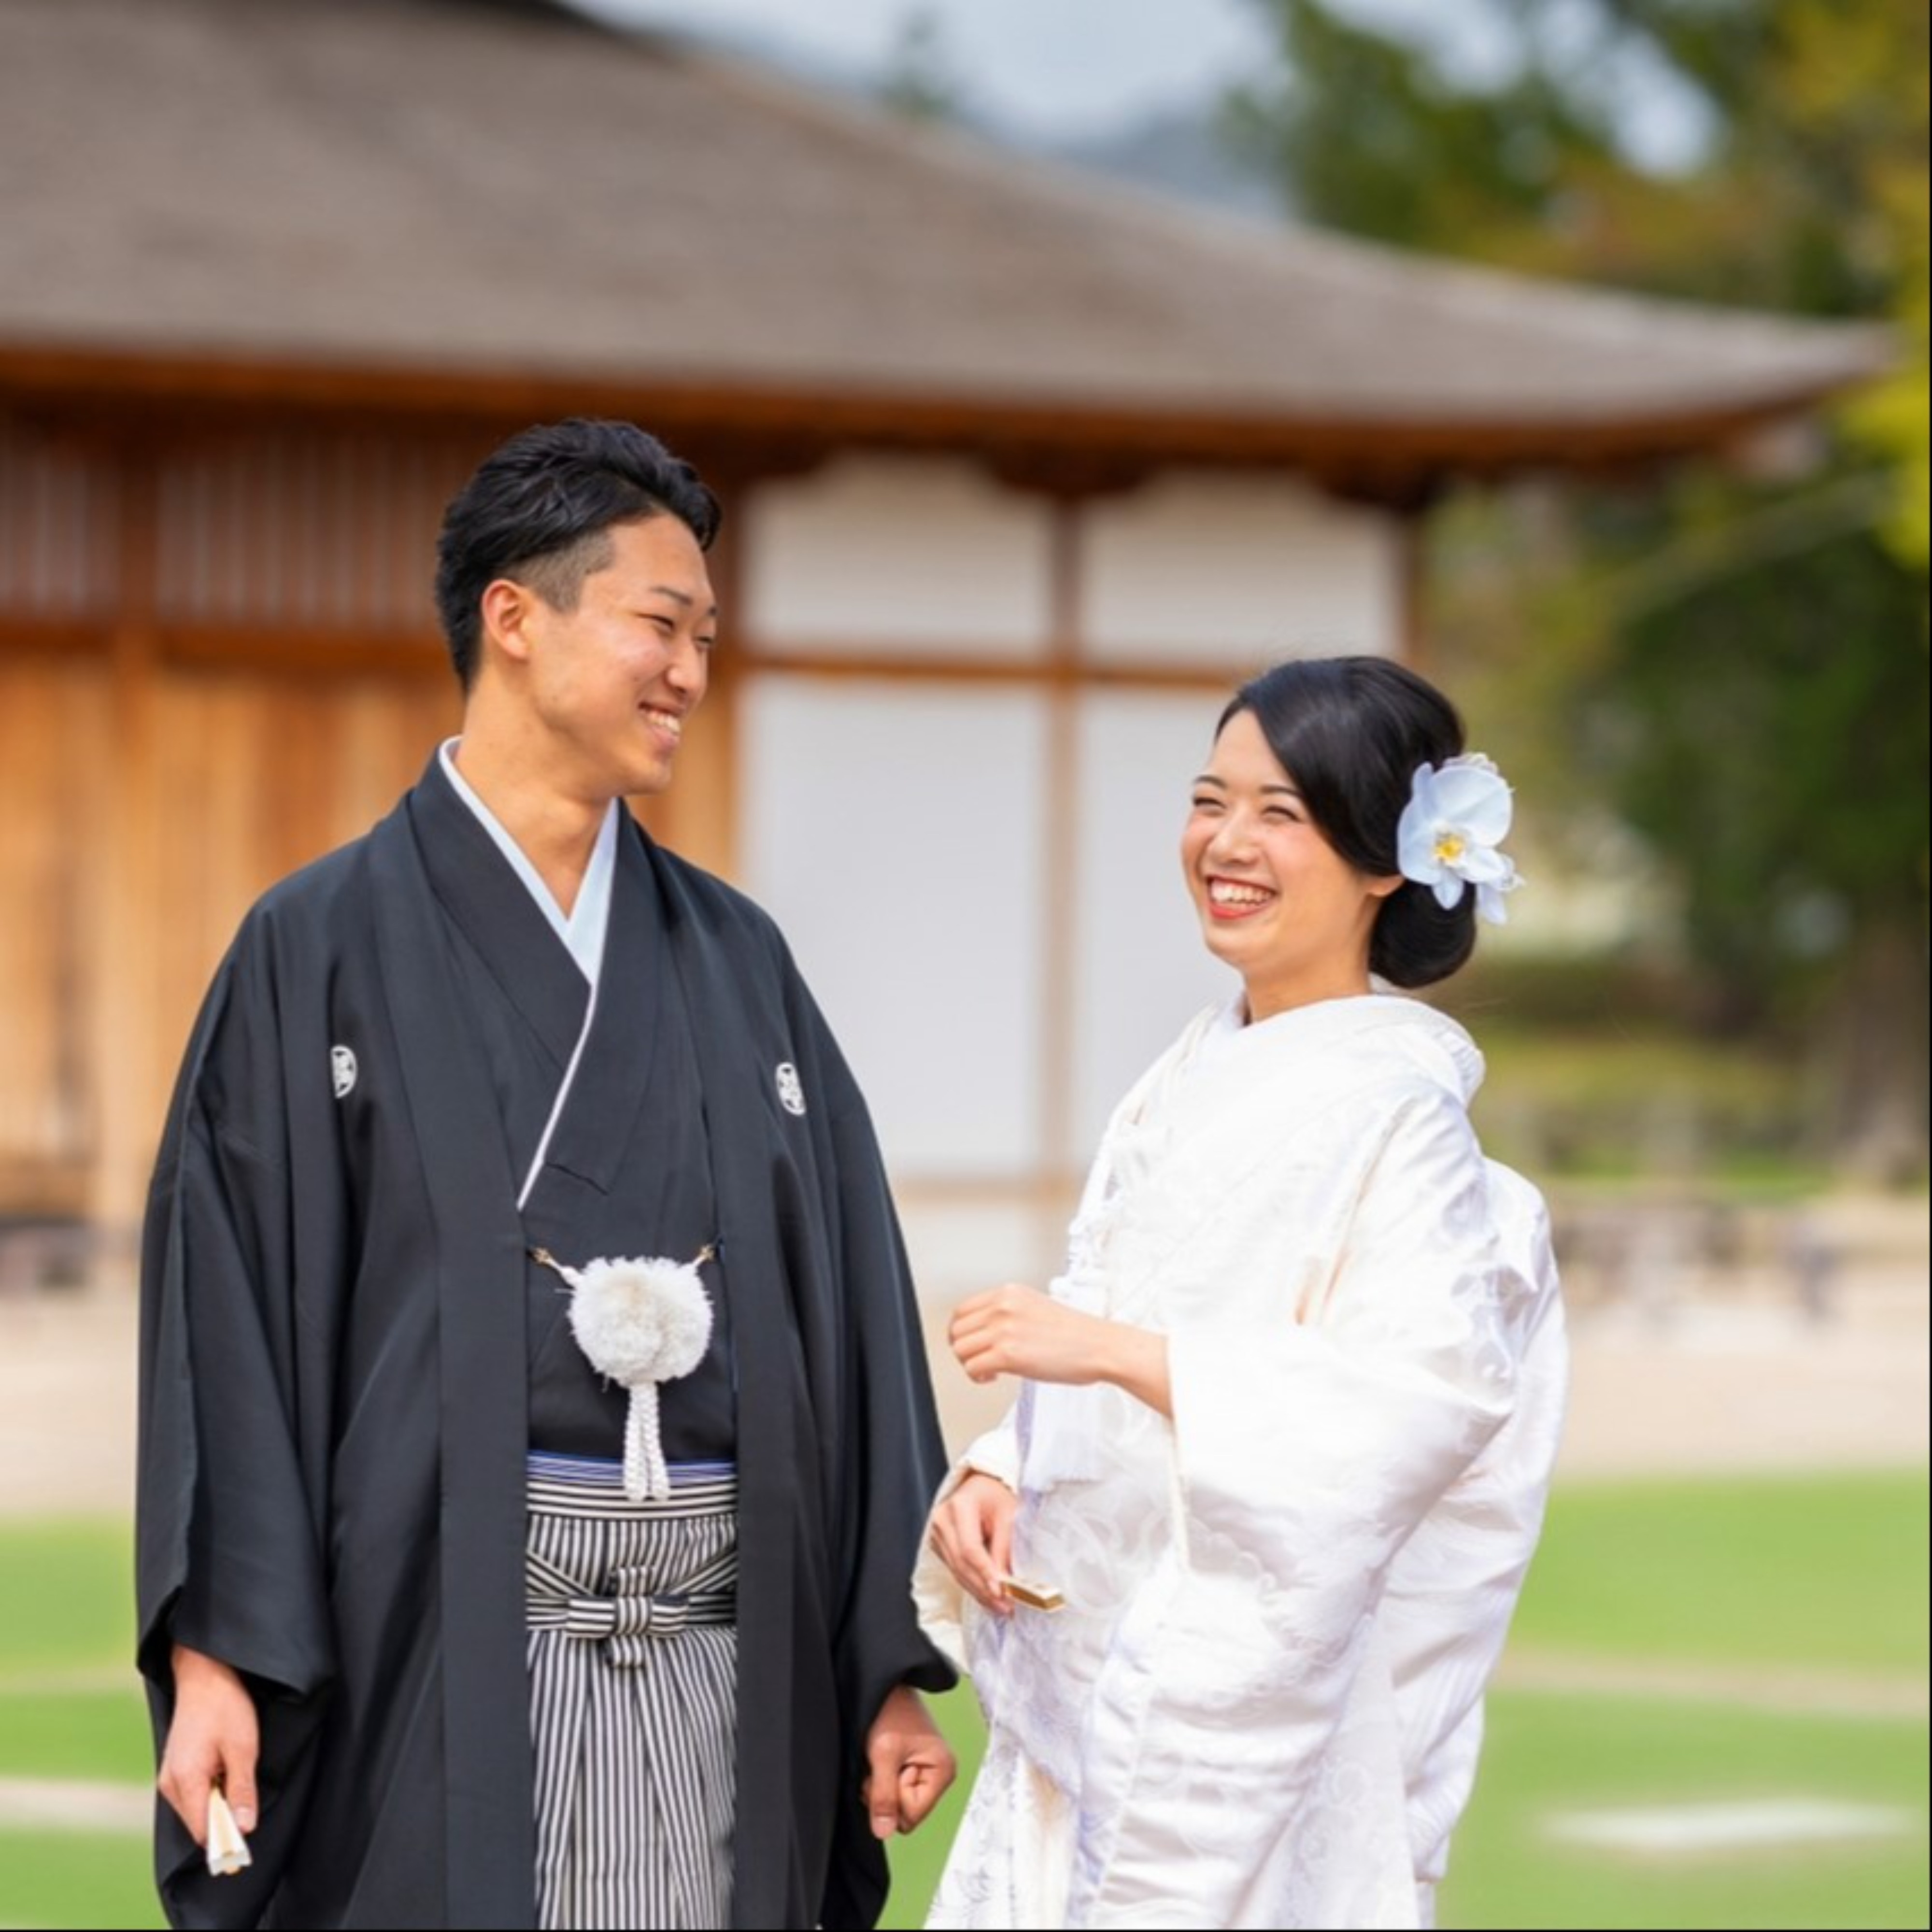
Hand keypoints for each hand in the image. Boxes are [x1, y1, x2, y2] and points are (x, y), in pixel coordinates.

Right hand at [158, 1645, 259, 1846]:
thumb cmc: (225, 1707)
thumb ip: (241, 1790)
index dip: (226, 1836)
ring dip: (217, 1801)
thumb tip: (243, 1828)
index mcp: (184, 1782)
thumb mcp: (243, 1748)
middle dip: (223, 1817)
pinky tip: (223, 1768)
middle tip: (246, 1794)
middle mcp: (169, 1784)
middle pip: (198, 1822)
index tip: (247, 1831)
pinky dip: (210, 1790)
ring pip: (195, 1808)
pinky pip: (192, 1794)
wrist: (205, 1674)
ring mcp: (169, 1776)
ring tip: (235, 1772)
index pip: (202, 1830)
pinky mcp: (174, 1768)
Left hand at [861, 1684, 955, 1839]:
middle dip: (885, 1794)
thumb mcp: (883, 1753)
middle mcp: (940, 1775)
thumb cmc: (889, 1711)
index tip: (889, 1769)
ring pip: (897, 1805)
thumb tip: (884, 1832)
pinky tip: (881, 1760)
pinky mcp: (913, 1769)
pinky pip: (894, 1792)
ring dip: (880, 1787)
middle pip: (905, 1813)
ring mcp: (926, 1773)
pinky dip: (881, 1780)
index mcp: (943, 1771)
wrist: (883, 1685)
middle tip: (880, 1763)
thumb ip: (884, 1795)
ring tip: (880, 1758)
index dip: (893, 1799)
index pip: (911, 1816)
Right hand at [929, 1472, 1017, 1616]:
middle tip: (1005, 1606)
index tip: (1001, 1592)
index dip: (985, 1573)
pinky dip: (972, 1584)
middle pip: (961, 1563)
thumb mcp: (1008, 1514)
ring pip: (956, 1571)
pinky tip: (987, 1595)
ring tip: (1000, 1606)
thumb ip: (1004, 1547)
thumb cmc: (996, 1495)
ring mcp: (936, 1533)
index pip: (970, 1548)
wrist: (980, 1485)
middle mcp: (941, 1520)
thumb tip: (1006, 1582)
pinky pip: (955, 1569)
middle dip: (984, 1588)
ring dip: (978, 1591)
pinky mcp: (939, 1545)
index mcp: (959, 1506)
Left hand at [949, 1283, 1109, 1388]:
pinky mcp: (1008, 1354)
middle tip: (977, 1360)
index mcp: (1009, 1293)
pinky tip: (993, 1377)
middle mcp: (1003, 1306)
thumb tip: (986, 1330)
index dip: (960, 1332)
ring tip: (988, 1369)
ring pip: (960, 1349)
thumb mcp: (1035, 1307)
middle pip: (956, 1330)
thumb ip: (1008, 1312)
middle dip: (964, 1349)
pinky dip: (978, 1377)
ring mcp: (1004, 1329)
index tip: (969, 1344)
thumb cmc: (1076, 1334)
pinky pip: (972, 1367)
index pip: (962, 1310)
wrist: (1101, 1346)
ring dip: (970, 1364)